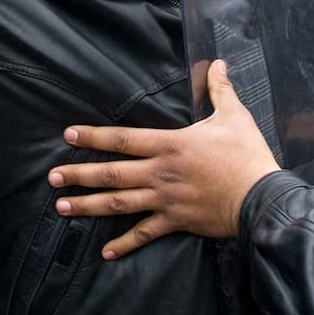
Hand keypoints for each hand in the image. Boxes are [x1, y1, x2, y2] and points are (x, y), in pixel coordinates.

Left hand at [49, 60, 278, 259]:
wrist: (261, 198)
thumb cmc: (246, 155)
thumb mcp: (234, 116)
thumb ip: (220, 90)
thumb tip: (218, 63)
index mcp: (169, 144)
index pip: (123, 139)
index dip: (93, 136)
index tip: (68, 136)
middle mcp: (160, 172)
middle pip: (112, 173)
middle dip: (79, 175)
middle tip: (52, 178)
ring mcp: (165, 200)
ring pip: (119, 203)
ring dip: (88, 206)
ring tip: (62, 207)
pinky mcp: (176, 222)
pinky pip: (145, 234)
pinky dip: (125, 243)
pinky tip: (105, 251)